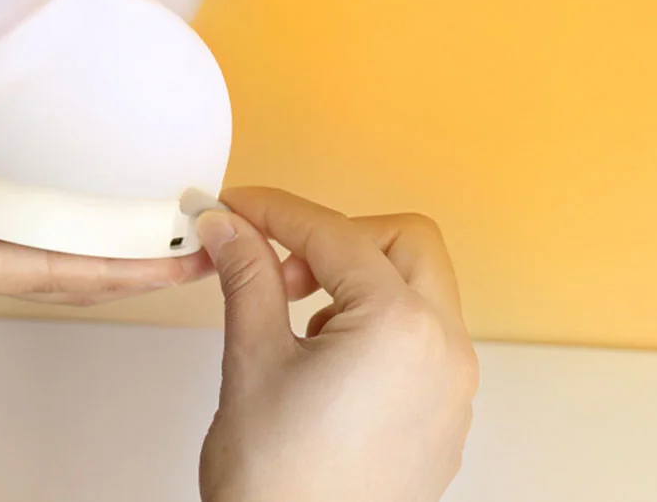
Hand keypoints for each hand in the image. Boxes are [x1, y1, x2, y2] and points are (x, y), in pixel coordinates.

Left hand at [0, 76, 211, 359]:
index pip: (48, 192)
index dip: (102, 183)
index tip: (150, 160)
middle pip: (75, 234)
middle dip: (138, 230)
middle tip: (198, 211)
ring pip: (78, 261)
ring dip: (144, 258)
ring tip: (204, 247)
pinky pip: (46, 272)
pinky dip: (105, 270)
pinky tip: (154, 268)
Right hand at [196, 188, 477, 501]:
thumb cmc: (281, 489)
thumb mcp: (252, 360)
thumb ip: (246, 275)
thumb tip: (231, 227)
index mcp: (399, 329)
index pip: (335, 232)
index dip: (276, 211)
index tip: (238, 208)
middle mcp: (443, 351)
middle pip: (402, 240)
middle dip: (336, 236)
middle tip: (280, 261)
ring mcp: (451, 386)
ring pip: (417, 285)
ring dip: (358, 275)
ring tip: (295, 309)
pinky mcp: (442, 412)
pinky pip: (420, 332)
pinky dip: (376, 316)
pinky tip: (323, 348)